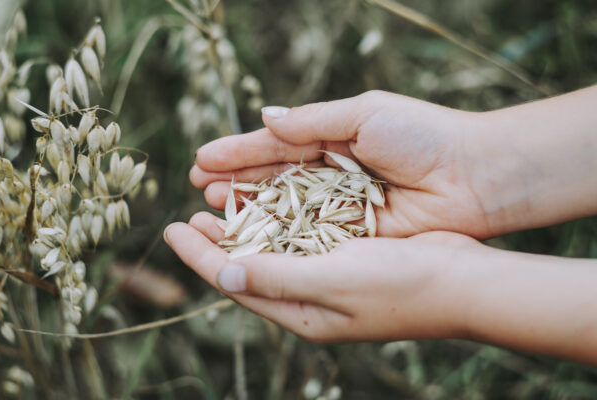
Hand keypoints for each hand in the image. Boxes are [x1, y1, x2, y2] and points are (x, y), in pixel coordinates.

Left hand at [164, 211, 475, 341]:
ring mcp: (329, 278)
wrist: (463, 281)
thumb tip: (222, 273)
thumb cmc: (401, 285)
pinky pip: (300, 238)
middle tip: (188, 216)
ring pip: (272, 250)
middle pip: (248, 267)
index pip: (235, 282)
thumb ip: (277, 278)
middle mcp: (309, 298)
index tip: (169, 229)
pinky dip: (278, 220)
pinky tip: (268, 202)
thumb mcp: (333, 281)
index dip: (198, 256)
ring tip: (217, 205)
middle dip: (215, 242)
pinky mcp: (347, 256)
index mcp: (301, 312)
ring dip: (244, 227)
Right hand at [190, 90, 494, 237]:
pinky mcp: (353, 236)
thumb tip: (265, 117)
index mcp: (332, 139)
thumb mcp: (364, 114)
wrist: (475, 177)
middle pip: (273, 179)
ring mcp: (340, 208)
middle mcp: (331, 175)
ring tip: (213, 209)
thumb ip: (311, 121)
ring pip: (284, 210)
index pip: (275, 146)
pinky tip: (250, 235)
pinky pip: (308, 236)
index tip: (202, 159)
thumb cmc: (422, 136)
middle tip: (198, 187)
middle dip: (236, 182)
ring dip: (249, 209)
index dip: (239, 152)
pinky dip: (279, 236)